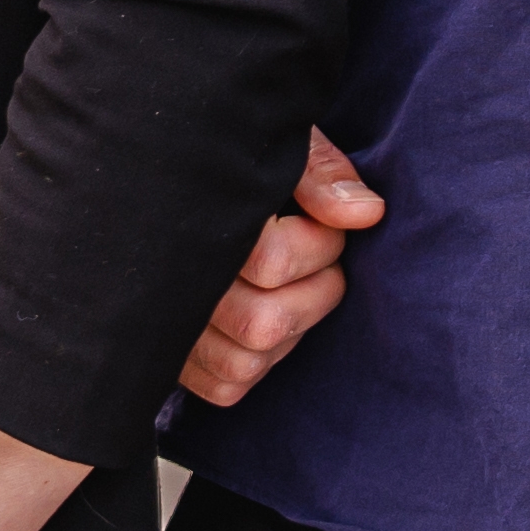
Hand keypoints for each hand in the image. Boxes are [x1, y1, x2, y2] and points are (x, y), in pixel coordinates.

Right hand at [178, 132, 382, 404]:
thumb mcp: (276, 144)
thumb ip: (320, 173)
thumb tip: (367, 214)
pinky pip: (225, 386)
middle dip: (315, 292)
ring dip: (289, 331)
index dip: (320, 244)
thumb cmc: (233, 159)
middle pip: (262, 324)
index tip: (324, 223)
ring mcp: (165, 325)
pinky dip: (257, 364)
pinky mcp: (169, 356)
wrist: (161, 177)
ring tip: (292, 289)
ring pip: (245, 362)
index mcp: (196, 219)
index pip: (271, 262)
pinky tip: (265, 319)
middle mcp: (170, 281)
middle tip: (318, 260)